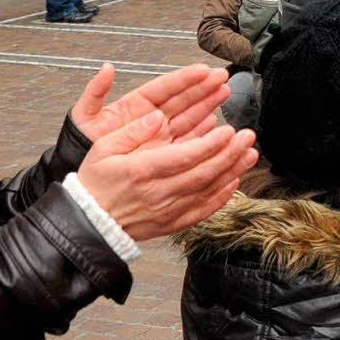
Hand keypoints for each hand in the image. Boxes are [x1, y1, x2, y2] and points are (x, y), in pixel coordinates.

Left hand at [71, 63, 230, 143]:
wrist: (86, 178)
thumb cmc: (82, 143)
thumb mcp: (84, 115)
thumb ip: (94, 91)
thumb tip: (105, 69)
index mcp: (135, 104)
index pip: (164, 87)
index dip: (184, 78)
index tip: (202, 69)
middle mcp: (151, 117)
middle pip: (182, 99)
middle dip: (203, 87)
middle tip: (222, 77)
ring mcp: (160, 135)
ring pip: (189, 117)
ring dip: (207, 105)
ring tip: (224, 93)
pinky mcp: (165, 153)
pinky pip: (187, 141)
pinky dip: (202, 133)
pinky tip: (215, 125)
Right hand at [77, 112, 257, 240]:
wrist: (89, 223)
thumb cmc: (96, 183)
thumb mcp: (103, 148)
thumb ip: (132, 131)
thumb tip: (156, 116)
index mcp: (142, 170)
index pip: (185, 156)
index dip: (211, 144)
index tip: (228, 130)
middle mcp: (158, 193)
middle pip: (203, 173)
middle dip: (230, 153)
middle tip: (248, 136)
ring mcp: (167, 210)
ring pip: (208, 191)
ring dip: (232, 171)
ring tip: (250, 154)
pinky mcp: (172, 223)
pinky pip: (202, 210)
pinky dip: (221, 196)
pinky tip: (234, 181)